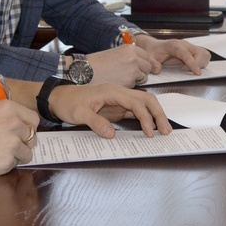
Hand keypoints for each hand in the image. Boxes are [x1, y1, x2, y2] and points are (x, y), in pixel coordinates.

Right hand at [0, 100, 40, 175]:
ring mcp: (12, 144)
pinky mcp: (6, 162)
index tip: (21, 133)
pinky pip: (14, 164)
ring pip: (27, 153)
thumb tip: (16, 121)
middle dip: (23, 142)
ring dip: (17, 155)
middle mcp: (14, 124)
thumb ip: (2, 116)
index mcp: (8, 108)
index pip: (34, 119)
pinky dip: (6, 165)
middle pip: (32, 137)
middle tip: (8, 146)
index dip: (28, 127)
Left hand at [47, 83, 172, 138]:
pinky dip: (146, 118)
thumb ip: (96, 123)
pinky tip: (150, 129)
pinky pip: (136, 111)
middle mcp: (119, 93)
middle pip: (146, 99)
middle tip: (166, 131)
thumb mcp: (79, 114)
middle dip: (158, 114)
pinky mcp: (117, 107)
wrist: (59, 98)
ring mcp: (119, 100)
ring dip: (155, 115)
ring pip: (144, 104)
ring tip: (163, 130)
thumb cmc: (68, 103)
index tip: (149, 133)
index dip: (146, 117)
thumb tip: (112, 134)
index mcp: (112, 91)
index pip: (136, 102)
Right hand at [86, 44, 160, 86]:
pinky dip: (129, 86)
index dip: (144, 63)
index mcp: (131, 49)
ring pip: (144, 78)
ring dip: (136, 80)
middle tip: (129, 74)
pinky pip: (135, 86)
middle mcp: (134, 58)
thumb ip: (131, 57)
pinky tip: (118, 83)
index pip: (147, 57)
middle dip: (142, 72)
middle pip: (148, 68)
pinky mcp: (129, 83)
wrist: (85, 72)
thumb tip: (147, 65)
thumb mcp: (116, 53)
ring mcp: (133, 71)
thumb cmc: (98, 63)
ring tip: (121, 78)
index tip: (141, 67)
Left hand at [133, 35, 209, 77]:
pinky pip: (203, 57)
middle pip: (200, 52)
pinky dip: (201, 64)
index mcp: (174, 45)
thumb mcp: (149, 57)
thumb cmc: (153, 51)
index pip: (187, 54)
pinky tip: (190, 68)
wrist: (154, 46)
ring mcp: (190, 47)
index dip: (193, 63)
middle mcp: (185, 45)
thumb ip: (152, 63)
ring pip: (204, 54)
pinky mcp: (192, 51)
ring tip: (189, 69)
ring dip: (201, 64)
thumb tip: (158, 70)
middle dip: (198, 64)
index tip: (197, 73)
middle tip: (185, 70)